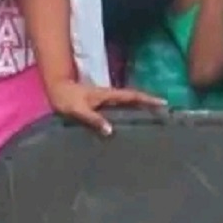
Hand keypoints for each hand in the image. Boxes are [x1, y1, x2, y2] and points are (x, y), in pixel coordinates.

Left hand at [47, 79, 165, 136]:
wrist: (57, 92)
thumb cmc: (66, 100)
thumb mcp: (78, 110)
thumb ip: (93, 119)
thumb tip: (110, 131)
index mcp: (108, 95)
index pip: (132, 96)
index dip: (148, 99)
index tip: (164, 103)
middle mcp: (111, 96)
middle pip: (135, 100)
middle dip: (150, 104)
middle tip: (166, 114)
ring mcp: (107, 101)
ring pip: (128, 104)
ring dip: (141, 109)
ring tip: (155, 120)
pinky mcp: (102, 106)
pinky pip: (120, 109)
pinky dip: (130, 113)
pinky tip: (133, 124)